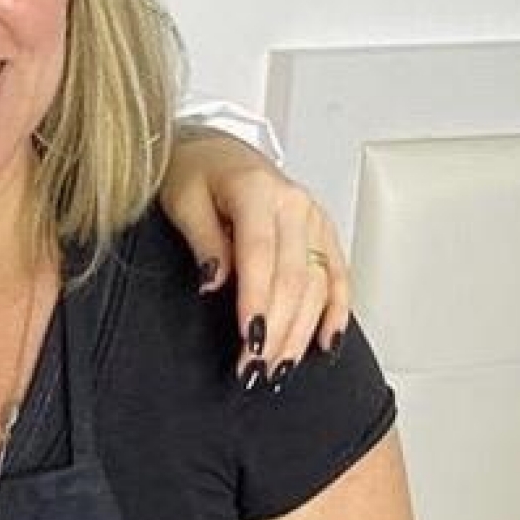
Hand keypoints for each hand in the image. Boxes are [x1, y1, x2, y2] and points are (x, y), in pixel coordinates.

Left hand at [160, 133, 350, 379]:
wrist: (216, 150)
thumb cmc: (194, 172)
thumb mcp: (182, 199)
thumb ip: (201, 239)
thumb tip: (215, 281)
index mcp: (257, 190)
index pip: (261, 256)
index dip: (256, 301)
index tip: (248, 340)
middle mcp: (294, 205)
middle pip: (292, 277)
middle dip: (276, 329)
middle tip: (255, 369)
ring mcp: (314, 219)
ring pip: (317, 284)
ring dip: (300, 331)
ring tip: (279, 368)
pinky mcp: (322, 233)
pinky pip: (337, 276)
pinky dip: (336, 311)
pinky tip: (326, 343)